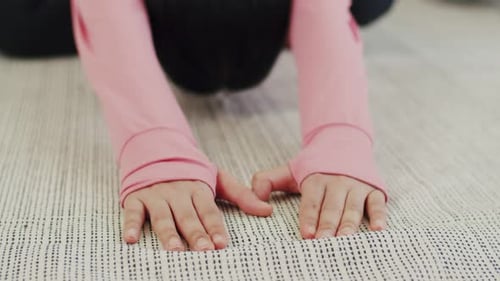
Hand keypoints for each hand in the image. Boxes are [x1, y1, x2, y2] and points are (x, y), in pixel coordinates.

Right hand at [122, 169, 271, 250]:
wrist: (157, 151)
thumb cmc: (191, 173)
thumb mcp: (218, 180)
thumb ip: (242, 195)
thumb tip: (267, 210)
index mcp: (198, 188)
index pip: (208, 210)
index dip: (215, 227)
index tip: (222, 244)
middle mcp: (177, 192)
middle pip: (187, 216)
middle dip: (196, 233)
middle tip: (203, 250)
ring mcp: (156, 195)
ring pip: (162, 216)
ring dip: (168, 233)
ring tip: (175, 250)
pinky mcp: (136, 197)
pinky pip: (132, 211)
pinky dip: (130, 224)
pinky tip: (131, 239)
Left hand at [251, 165, 386, 238]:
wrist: (342, 143)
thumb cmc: (313, 165)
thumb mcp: (288, 170)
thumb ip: (266, 181)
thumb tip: (257, 198)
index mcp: (315, 179)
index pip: (311, 201)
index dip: (309, 217)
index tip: (307, 233)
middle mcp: (337, 182)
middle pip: (332, 207)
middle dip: (327, 225)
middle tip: (323, 242)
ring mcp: (356, 186)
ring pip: (353, 208)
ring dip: (349, 225)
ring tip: (345, 239)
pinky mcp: (373, 190)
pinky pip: (377, 204)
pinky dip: (379, 216)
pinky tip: (378, 229)